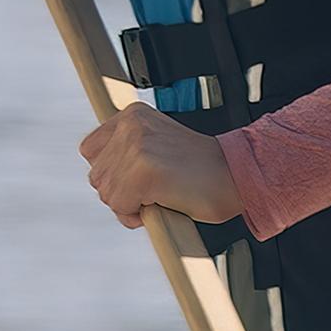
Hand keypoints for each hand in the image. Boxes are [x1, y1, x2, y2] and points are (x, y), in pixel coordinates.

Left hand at [77, 101, 244, 228]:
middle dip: (120, 192)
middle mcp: (130, 125)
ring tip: (159, 197)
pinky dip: (135, 215)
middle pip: (97, 175)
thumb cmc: (202, 171)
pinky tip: (159, 204)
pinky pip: (120, 205)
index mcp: (132, 115)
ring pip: (106, 192)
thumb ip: (128, 152)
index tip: (135, 181)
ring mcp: (136, 146)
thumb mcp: (158, 144)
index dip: (110, 173)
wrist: (239, 176)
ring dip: (129, 205)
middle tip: (152, 193)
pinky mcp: (144, 171)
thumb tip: (101, 177)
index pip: (91, 150)